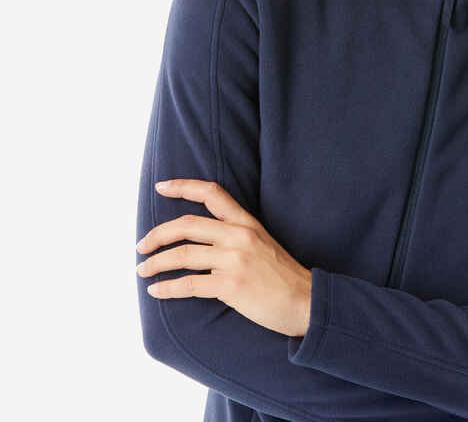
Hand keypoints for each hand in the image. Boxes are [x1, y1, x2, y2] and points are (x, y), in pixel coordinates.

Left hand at [136, 179, 311, 337]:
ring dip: (156, 263)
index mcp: (246, 222)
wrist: (305, 301)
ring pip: (182, 255)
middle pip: (186, 226)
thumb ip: (236, 234)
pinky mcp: (231, 286)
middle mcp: (239, 236)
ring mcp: (235, 260)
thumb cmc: (282, 275)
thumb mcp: (262, 242)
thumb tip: (202, 239)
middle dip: (157, 235)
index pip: (212, 193)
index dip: (183, 186)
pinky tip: (156, 290)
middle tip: (141, 246)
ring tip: (143, 270)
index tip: (161, 187)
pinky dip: (167, 288)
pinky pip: (188, 284)